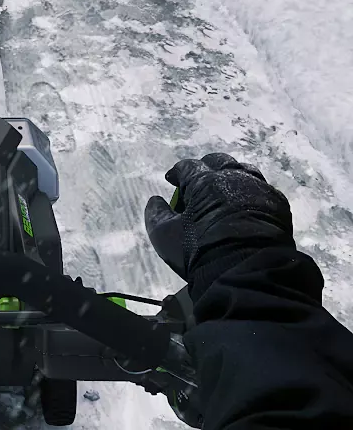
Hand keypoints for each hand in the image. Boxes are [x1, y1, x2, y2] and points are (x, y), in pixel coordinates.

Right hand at [144, 153, 294, 299]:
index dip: (177, 172)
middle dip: (206, 168)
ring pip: (243, 171)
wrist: (248, 272)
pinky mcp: (277, 204)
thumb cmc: (201, 252)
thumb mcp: (165, 236)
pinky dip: (251, 194)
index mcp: (203, 181)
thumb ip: (156, 213)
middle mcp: (232, 177)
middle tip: (199, 183)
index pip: (187, 166)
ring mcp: (258, 189)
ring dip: (231, 176)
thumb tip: (155, 200)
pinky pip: (262, 190)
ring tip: (225, 191)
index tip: (172, 181)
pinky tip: (246, 206)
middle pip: (217, 161)